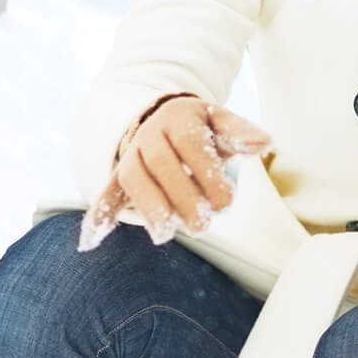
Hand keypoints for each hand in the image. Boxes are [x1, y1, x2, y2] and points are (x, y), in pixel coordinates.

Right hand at [79, 97, 271, 250]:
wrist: (166, 119)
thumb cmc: (202, 128)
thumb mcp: (221, 122)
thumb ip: (240, 133)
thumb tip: (265, 142)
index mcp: (180, 117)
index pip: (191, 144)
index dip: (207, 172)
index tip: (226, 202)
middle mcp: (151, 134)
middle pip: (162, 164)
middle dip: (181, 196)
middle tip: (201, 226)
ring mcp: (132, 154)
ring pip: (134, 179)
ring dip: (148, 207)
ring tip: (163, 234)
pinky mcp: (119, 174)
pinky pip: (106, 191)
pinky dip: (99, 214)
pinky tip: (91, 240)